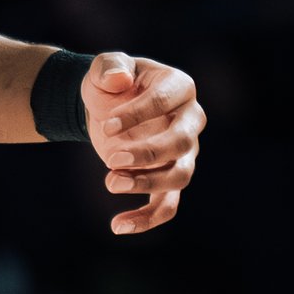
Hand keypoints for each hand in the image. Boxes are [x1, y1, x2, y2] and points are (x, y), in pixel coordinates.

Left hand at [84, 55, 203, 236]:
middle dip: (148, 153)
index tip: (106, 126)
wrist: (105, 107)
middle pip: (183, 142)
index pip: (166, 102)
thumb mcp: (104, 68)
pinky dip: (146, 219)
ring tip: (110, 182)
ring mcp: (183, 153)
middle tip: (110, 158)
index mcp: (179, 88)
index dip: (137, 115)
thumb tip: (119, 80)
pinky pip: (166, 205)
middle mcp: (190, 121)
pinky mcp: (167, 179)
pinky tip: (118, 226)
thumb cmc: (110, 83)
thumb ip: (109, 66)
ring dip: (147, 184)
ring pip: (179, 176)